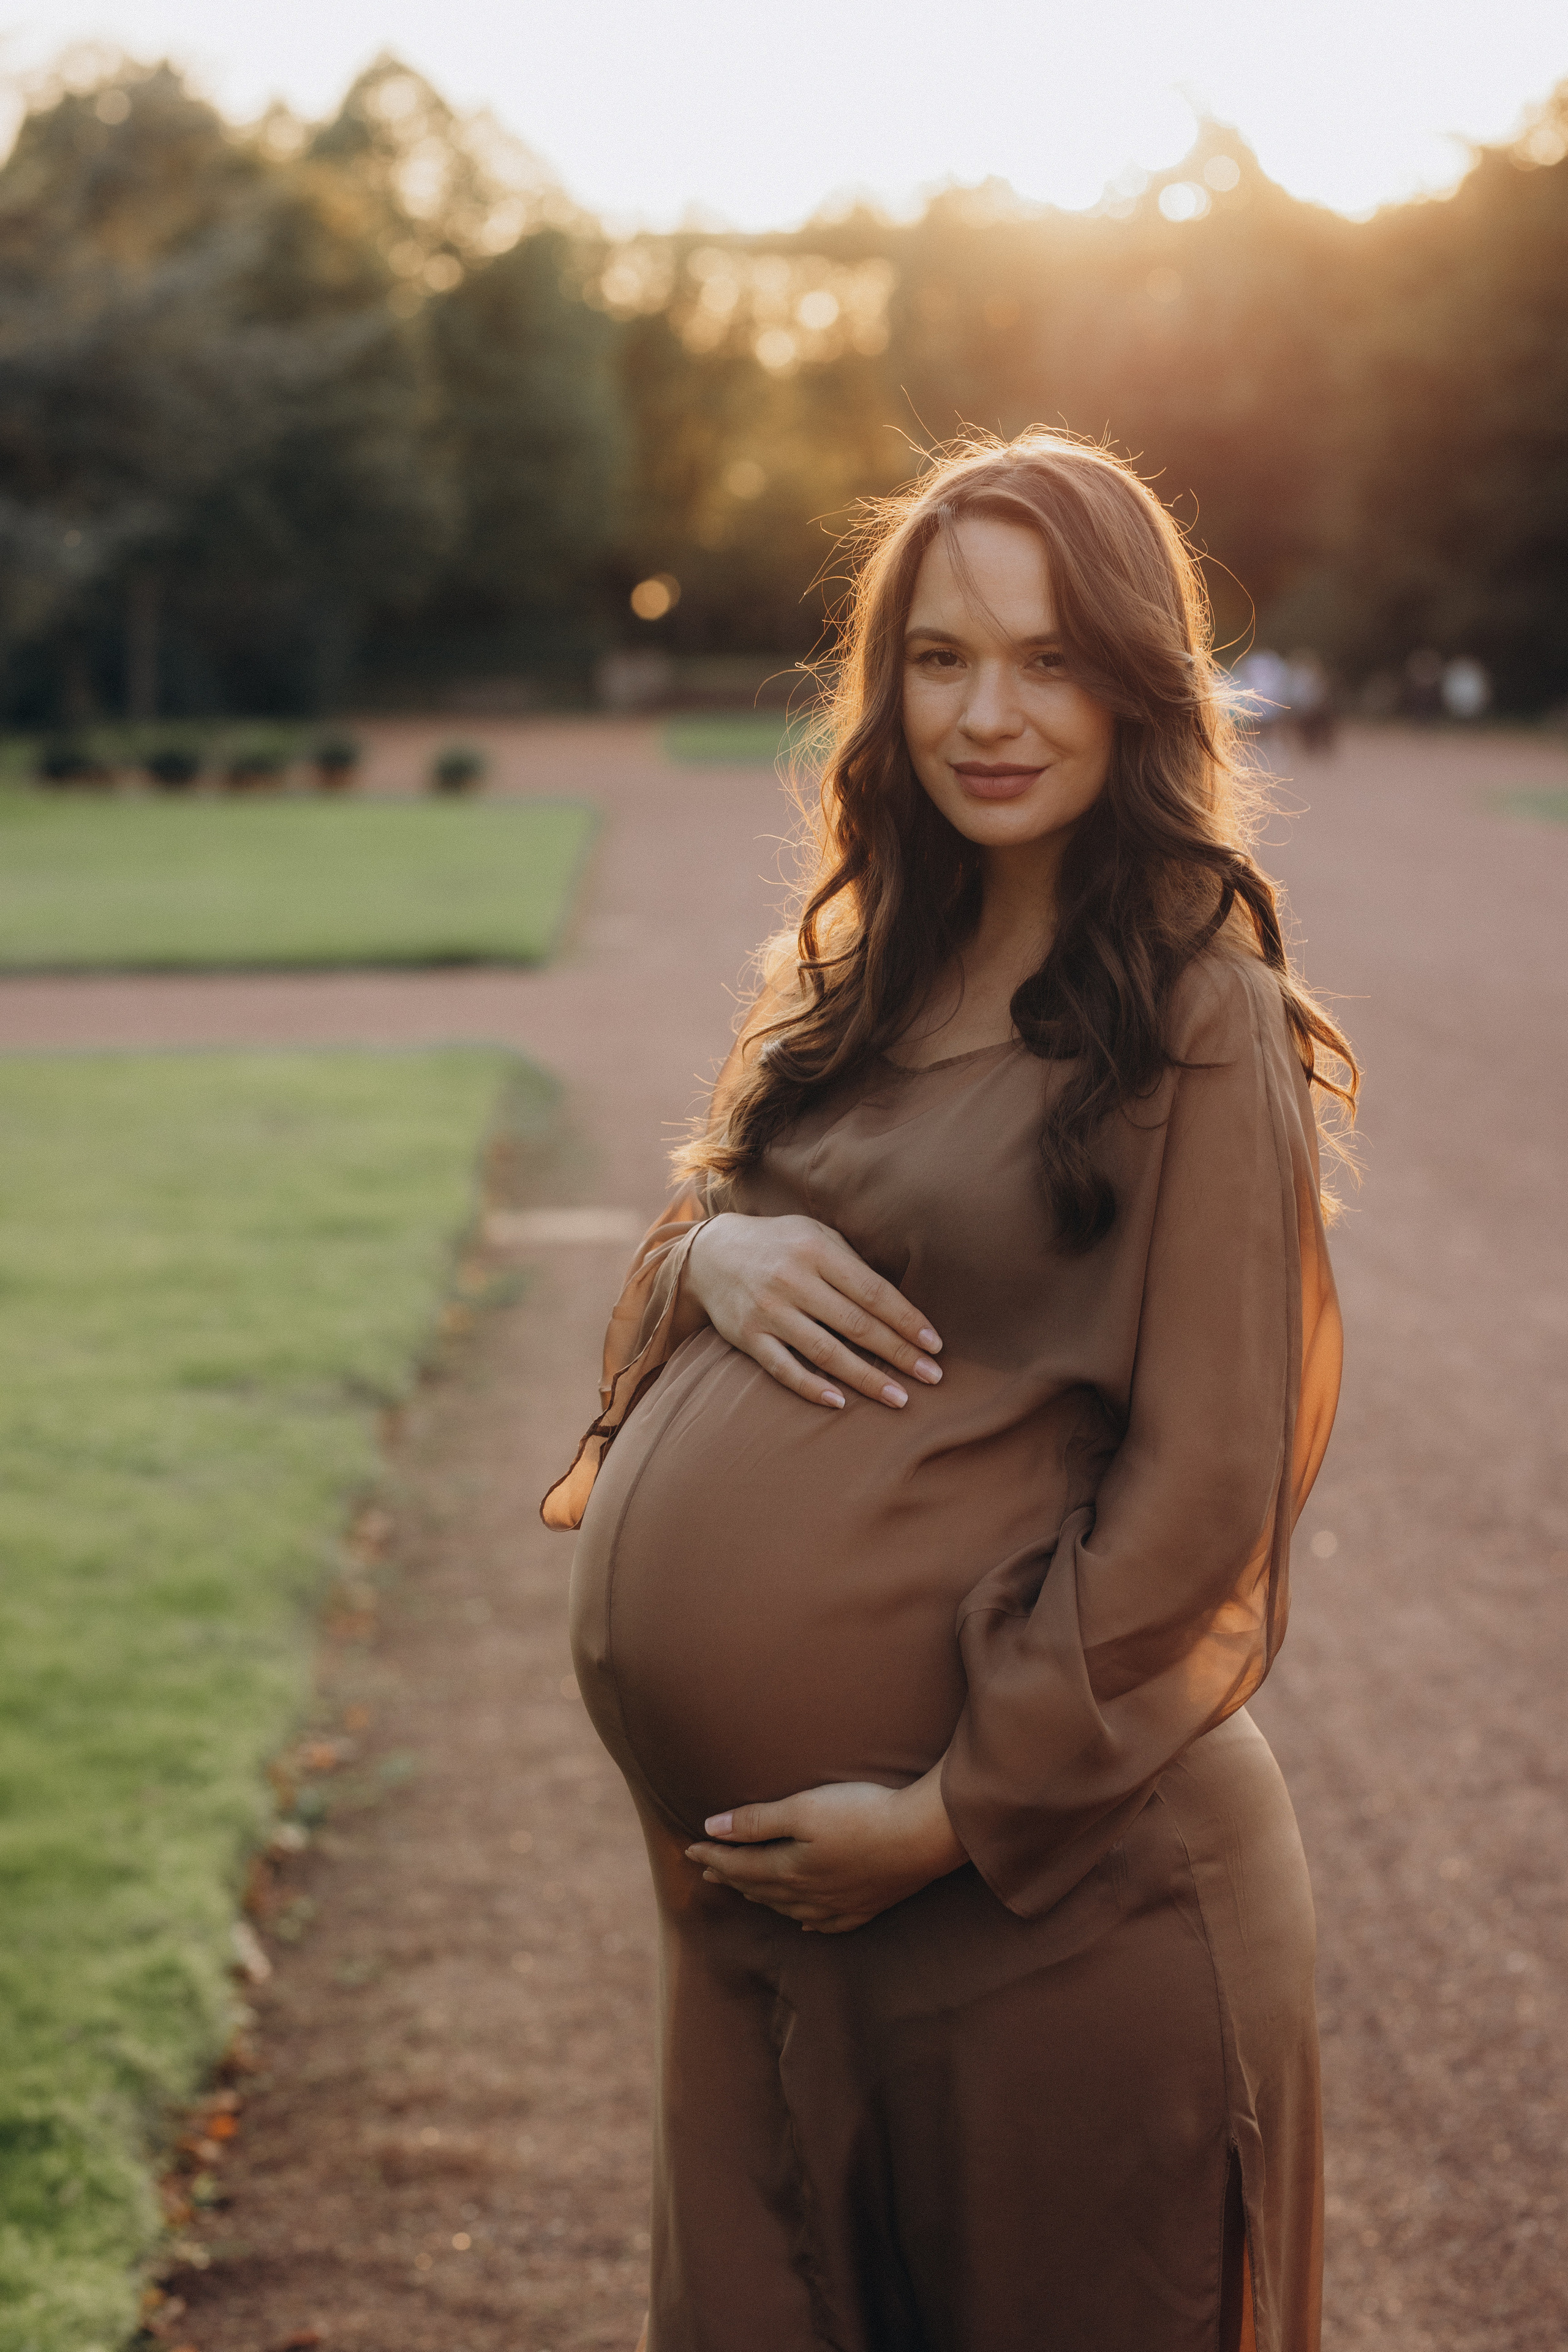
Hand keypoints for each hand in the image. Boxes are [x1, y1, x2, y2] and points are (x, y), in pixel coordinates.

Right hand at [680, 1213, 942, 1409]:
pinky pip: (784, 1368)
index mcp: (817, 1250)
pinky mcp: (748, 1337)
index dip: (907, 1320)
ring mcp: (768, 1311)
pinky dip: (812, 1387)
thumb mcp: (817, 1236)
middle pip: (856, 1324)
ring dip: (866, 1377)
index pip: (874, 1291)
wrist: (711, 1254)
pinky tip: (841, 1402)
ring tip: (899, 1398)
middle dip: (898, 1353)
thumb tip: (900, 1306)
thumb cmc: (780, 1244)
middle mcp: (793, 1280)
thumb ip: (853, 1265)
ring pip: (825, 1351)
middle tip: (932, 1377)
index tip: (934, 1345)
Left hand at [684, 1766, 966, 1932]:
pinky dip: (807, 1920)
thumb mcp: (803, 1808)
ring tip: (747, 1890)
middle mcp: (809, 1893)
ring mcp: (839, 1903)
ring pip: (788, 1906)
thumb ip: (756, 1821)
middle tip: (708, 1869)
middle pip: (761, 1887)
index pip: (740, 1864)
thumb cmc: (862, 1814)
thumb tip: (710, 1828)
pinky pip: (827, 1922)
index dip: (714, 1855)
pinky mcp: (867, 1904)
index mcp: (790, 1868)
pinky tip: (803, 1920)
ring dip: (762, 1897)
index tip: (690, 1848)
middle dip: (731, 1876)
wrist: (923, 1837)